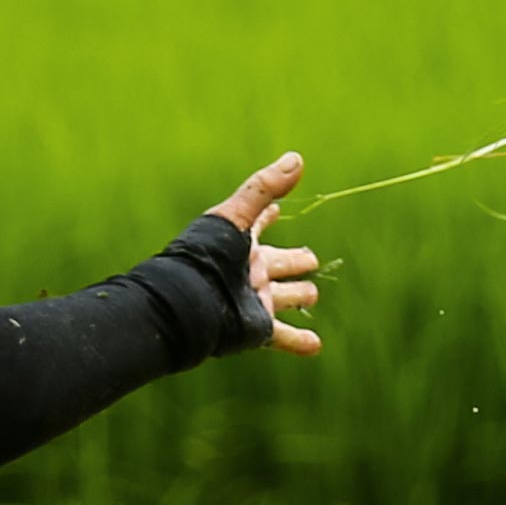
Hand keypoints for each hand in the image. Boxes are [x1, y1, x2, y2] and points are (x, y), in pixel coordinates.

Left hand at [214, 155, 325, 357]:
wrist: (190, 302)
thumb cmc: (207, 254)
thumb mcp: (237, 215)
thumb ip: (265, 187)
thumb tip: (297, 159)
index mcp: (241, 243)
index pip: (258, 223)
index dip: (268, 213)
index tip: (277, 206)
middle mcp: (250, 271)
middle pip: (280, 263)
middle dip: (294, 260)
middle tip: (308, 258)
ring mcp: (254, 301)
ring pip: (285, 298)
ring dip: (299, 296)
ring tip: (311, 294)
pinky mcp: (257, 328)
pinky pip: (283, 336)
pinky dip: (299, 342)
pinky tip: (315, 345)